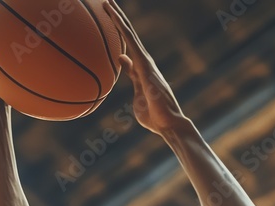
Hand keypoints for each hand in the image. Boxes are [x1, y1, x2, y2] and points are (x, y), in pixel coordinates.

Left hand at [103, 0, 188, 134]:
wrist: (168, 125)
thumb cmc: (153, 116)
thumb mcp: (138, 93)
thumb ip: (131, 76)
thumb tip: (121, 58)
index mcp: (142, 69)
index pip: (129, 45)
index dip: (120, 31)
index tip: (109, 18)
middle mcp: (145, 61)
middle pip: (129, 34)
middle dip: (118, 17)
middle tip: (106, 1)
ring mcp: (146, 62)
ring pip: (129, 35)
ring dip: (118, 18)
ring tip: (107, 2)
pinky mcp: (146, 66)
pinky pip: (132, 44)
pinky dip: (123, 31)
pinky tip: (114, 19)